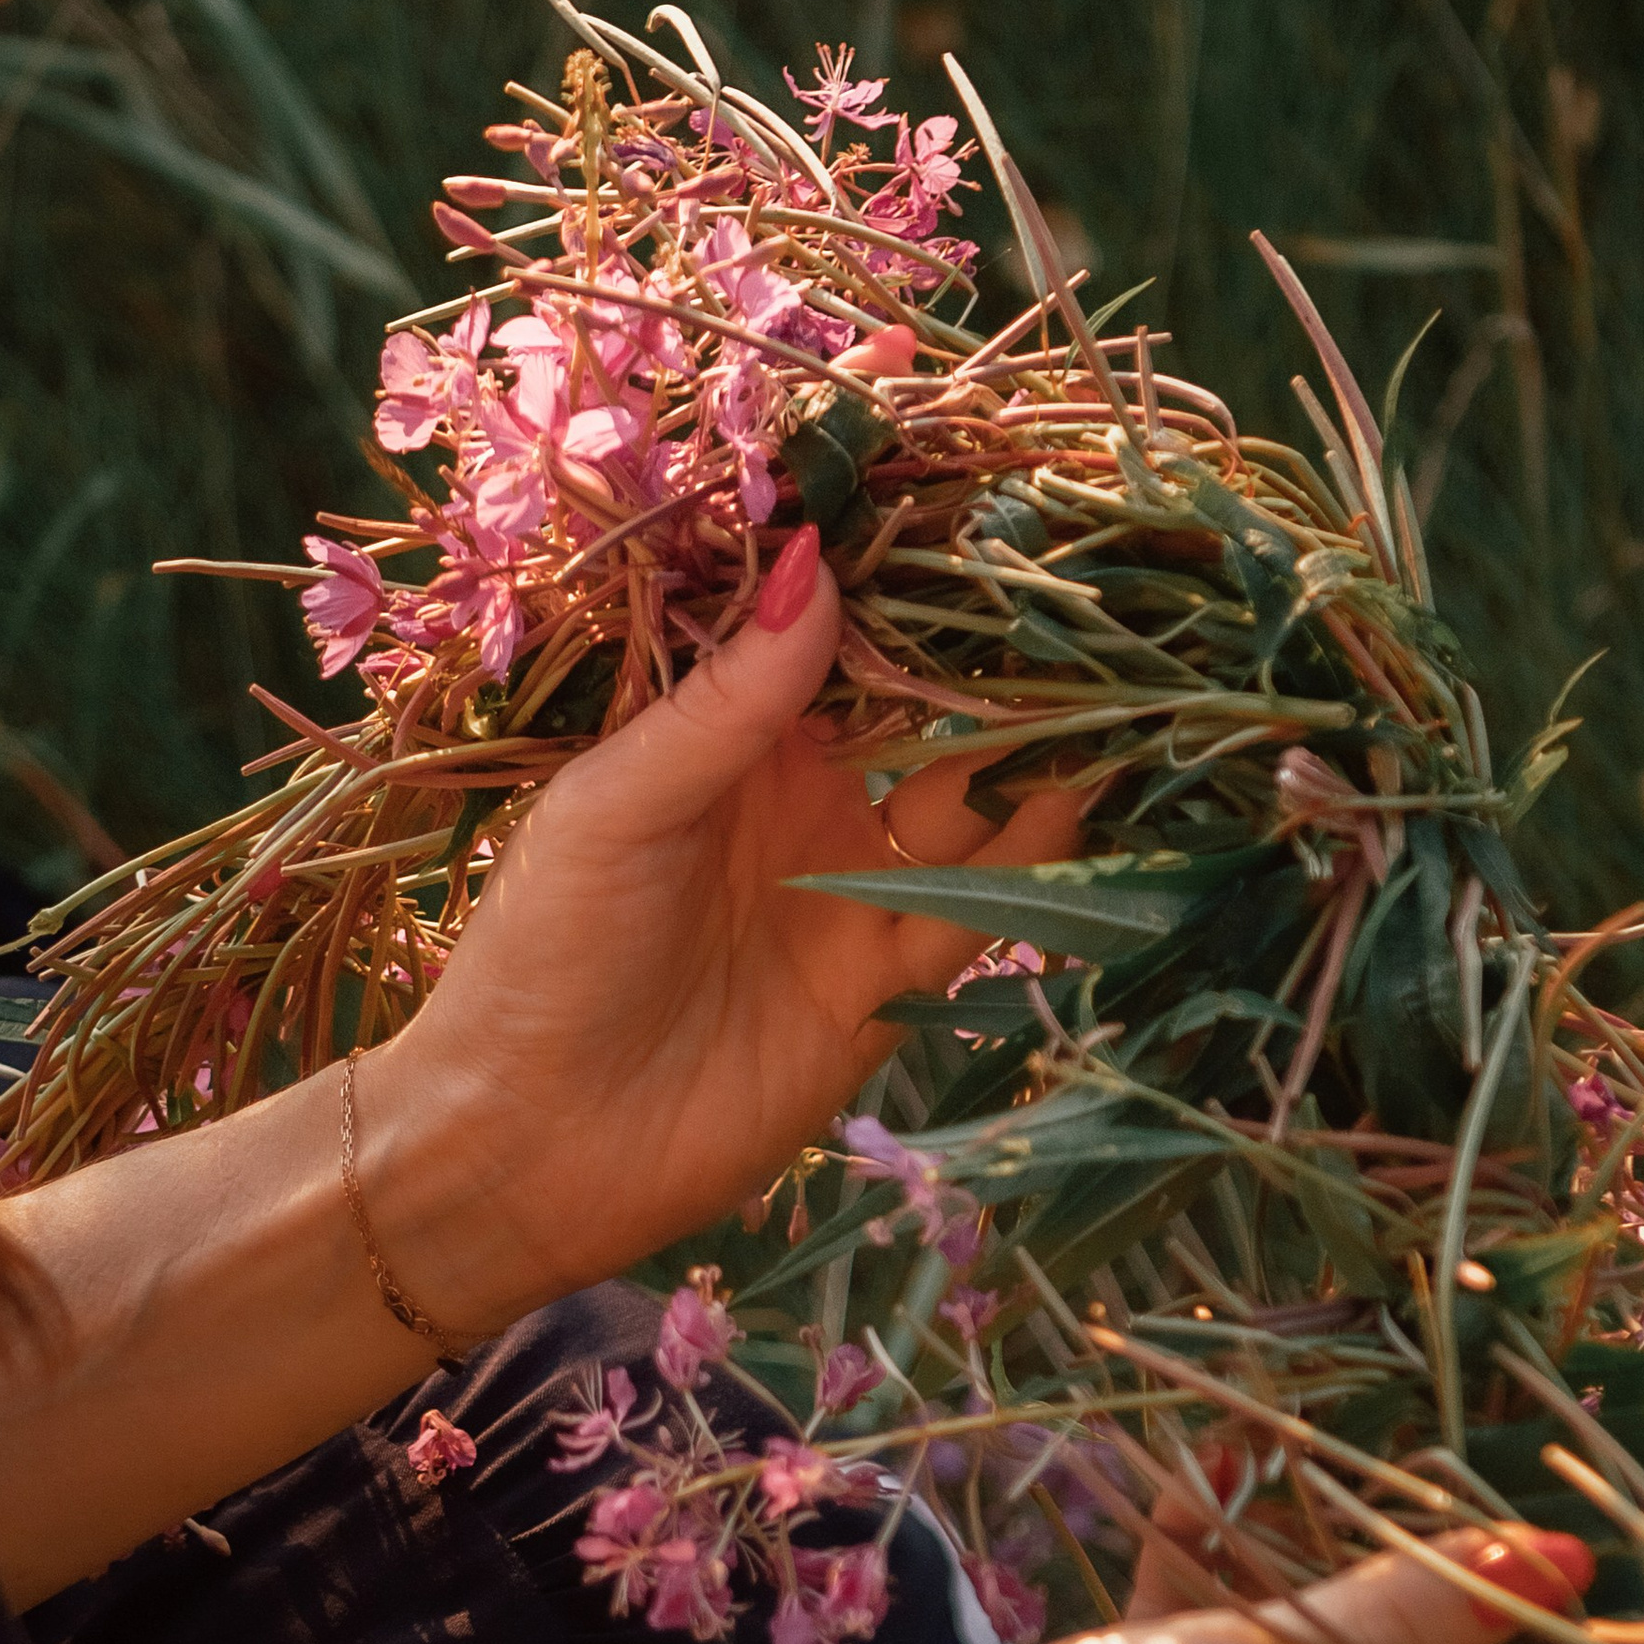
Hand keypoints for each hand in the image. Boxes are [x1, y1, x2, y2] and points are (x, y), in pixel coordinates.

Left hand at [361, 539, 1078, 1330]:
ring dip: (1033, 740)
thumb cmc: (541, 957)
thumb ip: (729, 699)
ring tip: (1113, 668)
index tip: (976, 492)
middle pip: (918, 703)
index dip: (895, 566)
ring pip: (968, 795)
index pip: (828, 626)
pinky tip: (1091, 785)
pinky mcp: (890, 979)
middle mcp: (800, 793)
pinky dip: (1040, 850)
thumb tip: (817, 557)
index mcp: (720, 732)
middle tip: (1081, 574)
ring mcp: (850, 884)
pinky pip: (980, 901)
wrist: (530, 1151)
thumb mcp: (619, 806)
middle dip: (992, 648)